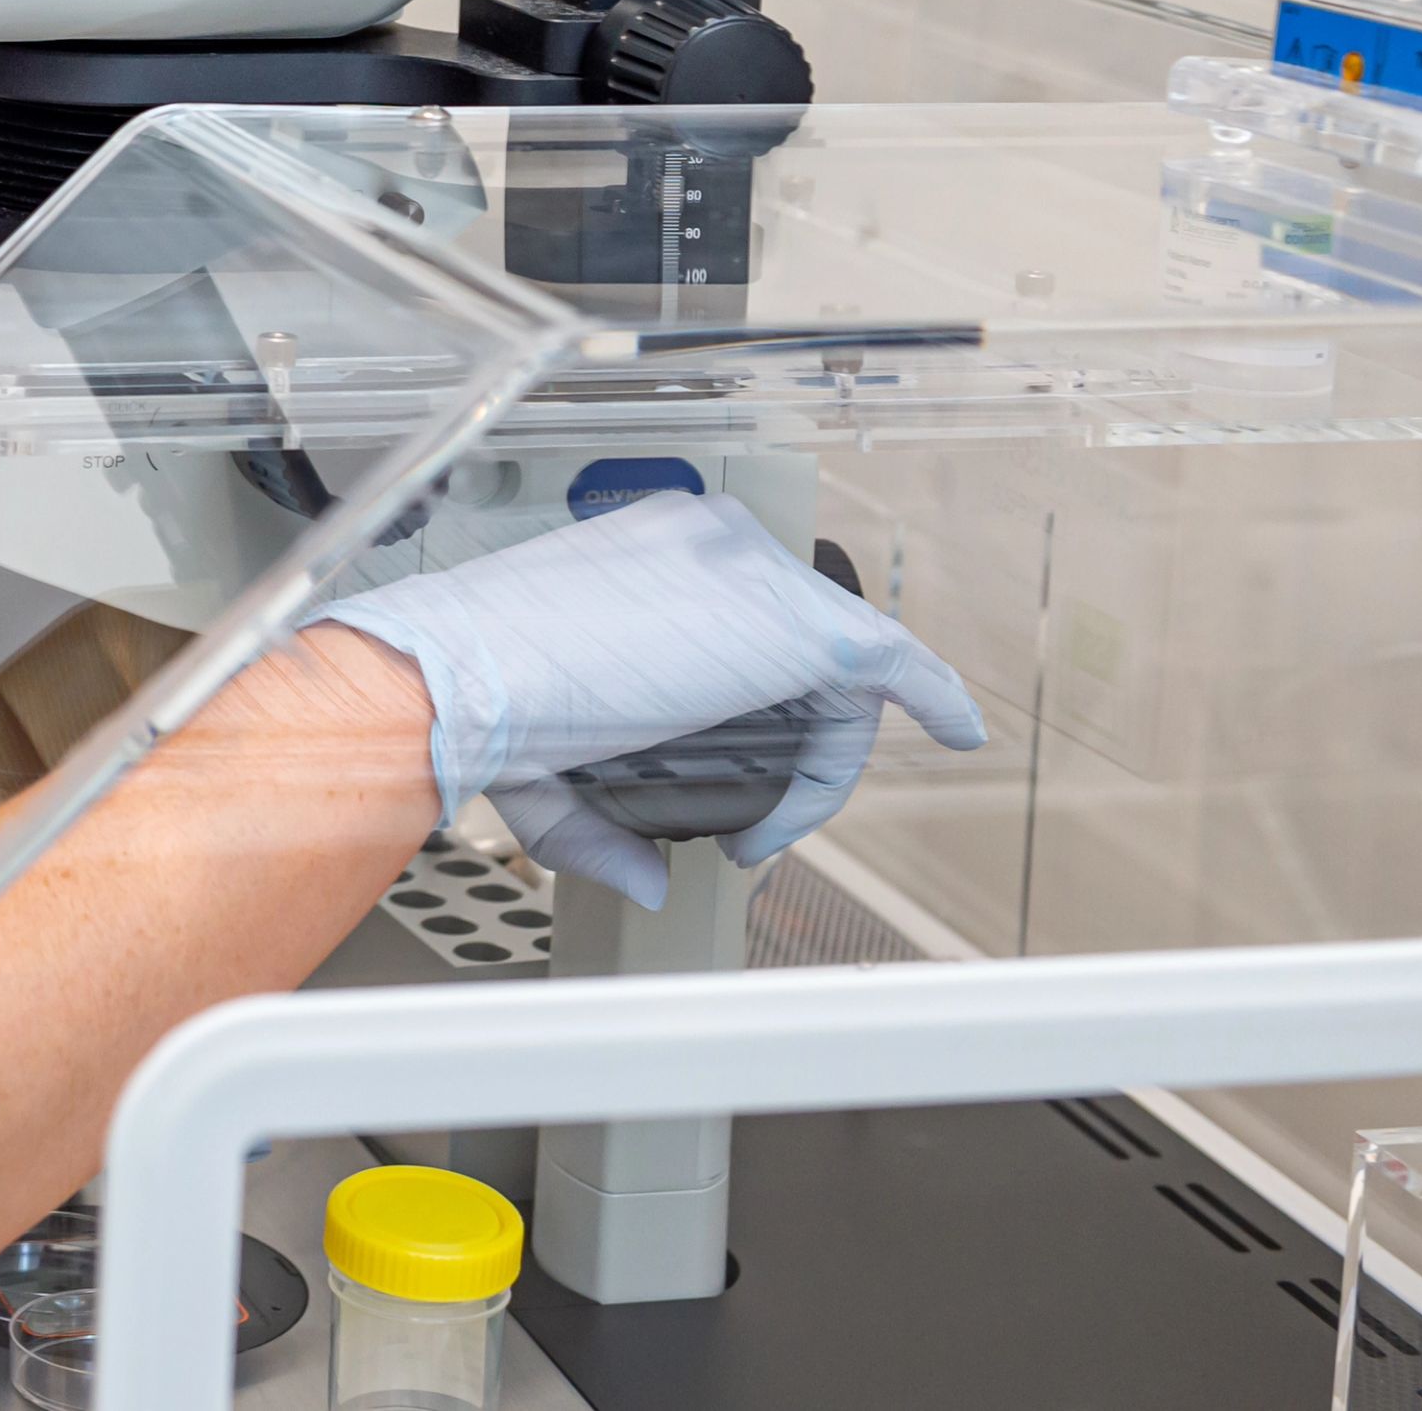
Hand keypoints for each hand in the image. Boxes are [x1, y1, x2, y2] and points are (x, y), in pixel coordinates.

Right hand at [314, 490, 983, 905]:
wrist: (463, 679)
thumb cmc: (482, 703)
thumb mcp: (552, 756)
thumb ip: (607, 819)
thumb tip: (649, 877)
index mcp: (650, 554)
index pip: (744, 626)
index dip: (755, 712)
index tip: (739, 771)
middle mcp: (707, 544)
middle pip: (797, 649)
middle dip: (791, 743)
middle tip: (747, 820)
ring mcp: (751, 573)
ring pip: (836, 670)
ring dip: (822, 761)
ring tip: (766, 827)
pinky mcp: (790, 623)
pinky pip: (889, 657)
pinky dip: (931, 689)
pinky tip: (957, 725)